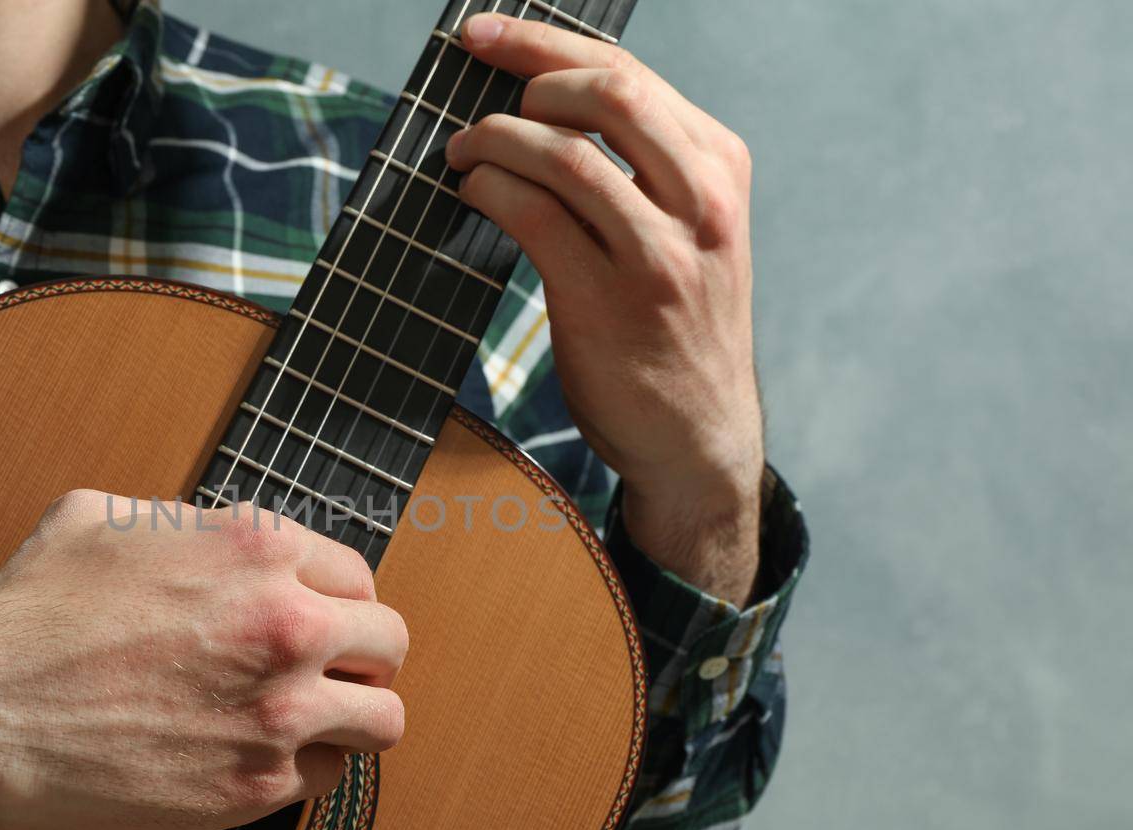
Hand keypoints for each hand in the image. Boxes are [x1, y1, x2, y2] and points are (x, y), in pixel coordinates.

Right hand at [0, 491, 407, 829]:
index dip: (337, 603)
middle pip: (389, 644)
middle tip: (324, 677)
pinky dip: (301, 772)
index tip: (318, 625)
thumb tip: (209, 535)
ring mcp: (279, 710)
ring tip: (307, 726)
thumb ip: (183, 520)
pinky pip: (325, 779)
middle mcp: (285, 623)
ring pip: (382, 720)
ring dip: (352, 721)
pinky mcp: (256, 786)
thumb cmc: (28, 613)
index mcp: (256, 548)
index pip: (358, 576)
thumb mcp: (100, 516)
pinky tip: (252, 759)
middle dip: (362, 659)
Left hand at [448, 13, 762, 602]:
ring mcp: (659, 254)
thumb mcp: (691, 230)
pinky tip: (473, 193)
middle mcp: (702, 202)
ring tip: (463, 152)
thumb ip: (642, 167)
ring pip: (565, 154)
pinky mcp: (609, 301)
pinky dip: (491, 190)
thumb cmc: (676, 326)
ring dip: (494, 140)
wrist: (698, 435)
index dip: (545, 43)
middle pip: (608, 93)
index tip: (485, 33)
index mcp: (720, 168)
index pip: (629, 74)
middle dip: (524, 74)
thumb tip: (540, 103)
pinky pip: (535, 216)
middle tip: (473, 94)